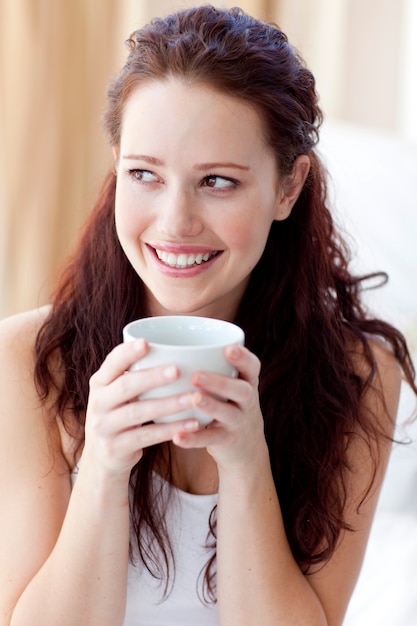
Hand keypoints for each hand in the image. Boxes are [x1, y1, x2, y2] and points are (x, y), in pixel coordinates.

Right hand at [83, 339, 200, 476]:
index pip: (112, 363)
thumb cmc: (119, 415)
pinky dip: (171, 430)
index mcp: (99, 383)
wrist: (101, 459)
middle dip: (152, 377)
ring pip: (138, 412)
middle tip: (177, 370)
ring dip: (168, 405)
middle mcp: (98, 403)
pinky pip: (147, 436)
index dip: (127, 353)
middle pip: (126, 386)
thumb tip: (175, 349)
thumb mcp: (116, 394)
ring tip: (192, 398)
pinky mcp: (116, 448)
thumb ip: (133, 374)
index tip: (146, 342)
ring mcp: (105, 427)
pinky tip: (192, 424)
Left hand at [171, 345, 266, 472]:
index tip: (228, 348)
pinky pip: (211, 439)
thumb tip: (163, 342)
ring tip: (193, 399)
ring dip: (210, 406)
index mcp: (247, 382)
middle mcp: (247, 401)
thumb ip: (211, 365)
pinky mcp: (228, 441)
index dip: (243, 358)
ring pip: (228, 414)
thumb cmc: (227, 402)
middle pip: (241, 390)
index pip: (252, 367)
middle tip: (196, 376)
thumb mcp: (230, 384)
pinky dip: (195, 438)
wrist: (246, 446)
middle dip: (220, 382)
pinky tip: (177, 436)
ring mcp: (239, 422)